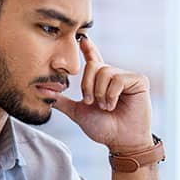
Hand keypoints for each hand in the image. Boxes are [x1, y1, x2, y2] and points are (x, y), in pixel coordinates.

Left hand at [52, 37, 153, 152]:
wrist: (120, 141)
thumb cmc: (103, 128)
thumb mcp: (78, 112)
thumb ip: (62, 100)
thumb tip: (41, 91)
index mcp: (101, 81)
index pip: (93, 59)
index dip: (87, 48)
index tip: (81, 38)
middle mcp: (114, 75)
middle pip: (93, 66)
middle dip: (87, 86)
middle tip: (91, 102)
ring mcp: (127, 77)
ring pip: (105, 72)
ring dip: (100, 93)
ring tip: (106, 107)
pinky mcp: (138, 80)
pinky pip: (118, 79)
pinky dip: (111, 94)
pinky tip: (114, 105)